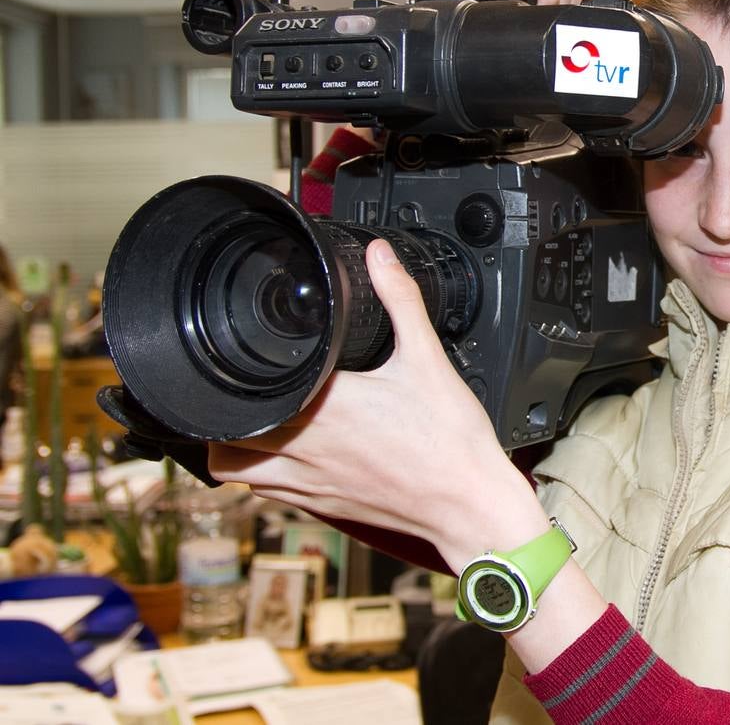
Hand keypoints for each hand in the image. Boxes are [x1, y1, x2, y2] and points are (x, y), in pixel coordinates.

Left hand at [207, 239, 548, 571]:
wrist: (470, 504)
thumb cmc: (452, 439)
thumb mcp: (427, 358)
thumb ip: (400, 299)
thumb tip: (381, 256)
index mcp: (326, 406)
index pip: (256, 384)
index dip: (244, 364)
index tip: (254, 348)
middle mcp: (306, 447)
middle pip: (226, 429)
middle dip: (230, 403)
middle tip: (249, 381)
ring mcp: (308, 482)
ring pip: (232, 467)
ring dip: (232, 442)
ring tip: (253, 417)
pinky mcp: (321, 505)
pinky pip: (263, 491)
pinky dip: (259, 471)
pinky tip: (284, 452)